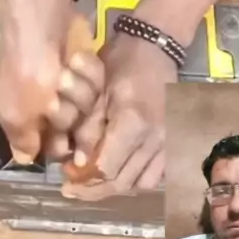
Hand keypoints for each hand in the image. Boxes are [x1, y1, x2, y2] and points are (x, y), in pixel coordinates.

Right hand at [0, 5, 104, 162]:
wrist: (41, 14)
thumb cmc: (25, 67)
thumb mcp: (16, 110)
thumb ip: (23, 138)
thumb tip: (25, 159)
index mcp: (23, 116)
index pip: (49, 147)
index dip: (61, 147)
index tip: (69, 145)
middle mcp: (46, 102)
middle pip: (74, 129)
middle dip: (71, 116)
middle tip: (60, 99)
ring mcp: (67, 83)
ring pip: (89, 107)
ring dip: (80, 91)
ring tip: (67, 74)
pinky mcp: (83, 65)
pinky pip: (98, 82)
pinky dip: (89, 72)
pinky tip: (78, 60)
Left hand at [62, 34, 177, 198]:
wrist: (155, 48)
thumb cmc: (121, 62)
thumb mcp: (97, 89)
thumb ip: (88, 128)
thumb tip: (78, 162)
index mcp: (133, 123)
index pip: (107, 168)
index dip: (84, 179)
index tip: (65, 178)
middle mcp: (155, 139)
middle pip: (122, 181)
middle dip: (94, 190)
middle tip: (72, 188)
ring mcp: (168, 143)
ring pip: (140, 183)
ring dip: (115, 188)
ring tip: (93, 184)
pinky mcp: (173, 142)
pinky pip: (156, 175)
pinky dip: (135, 180)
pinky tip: (119, 173)